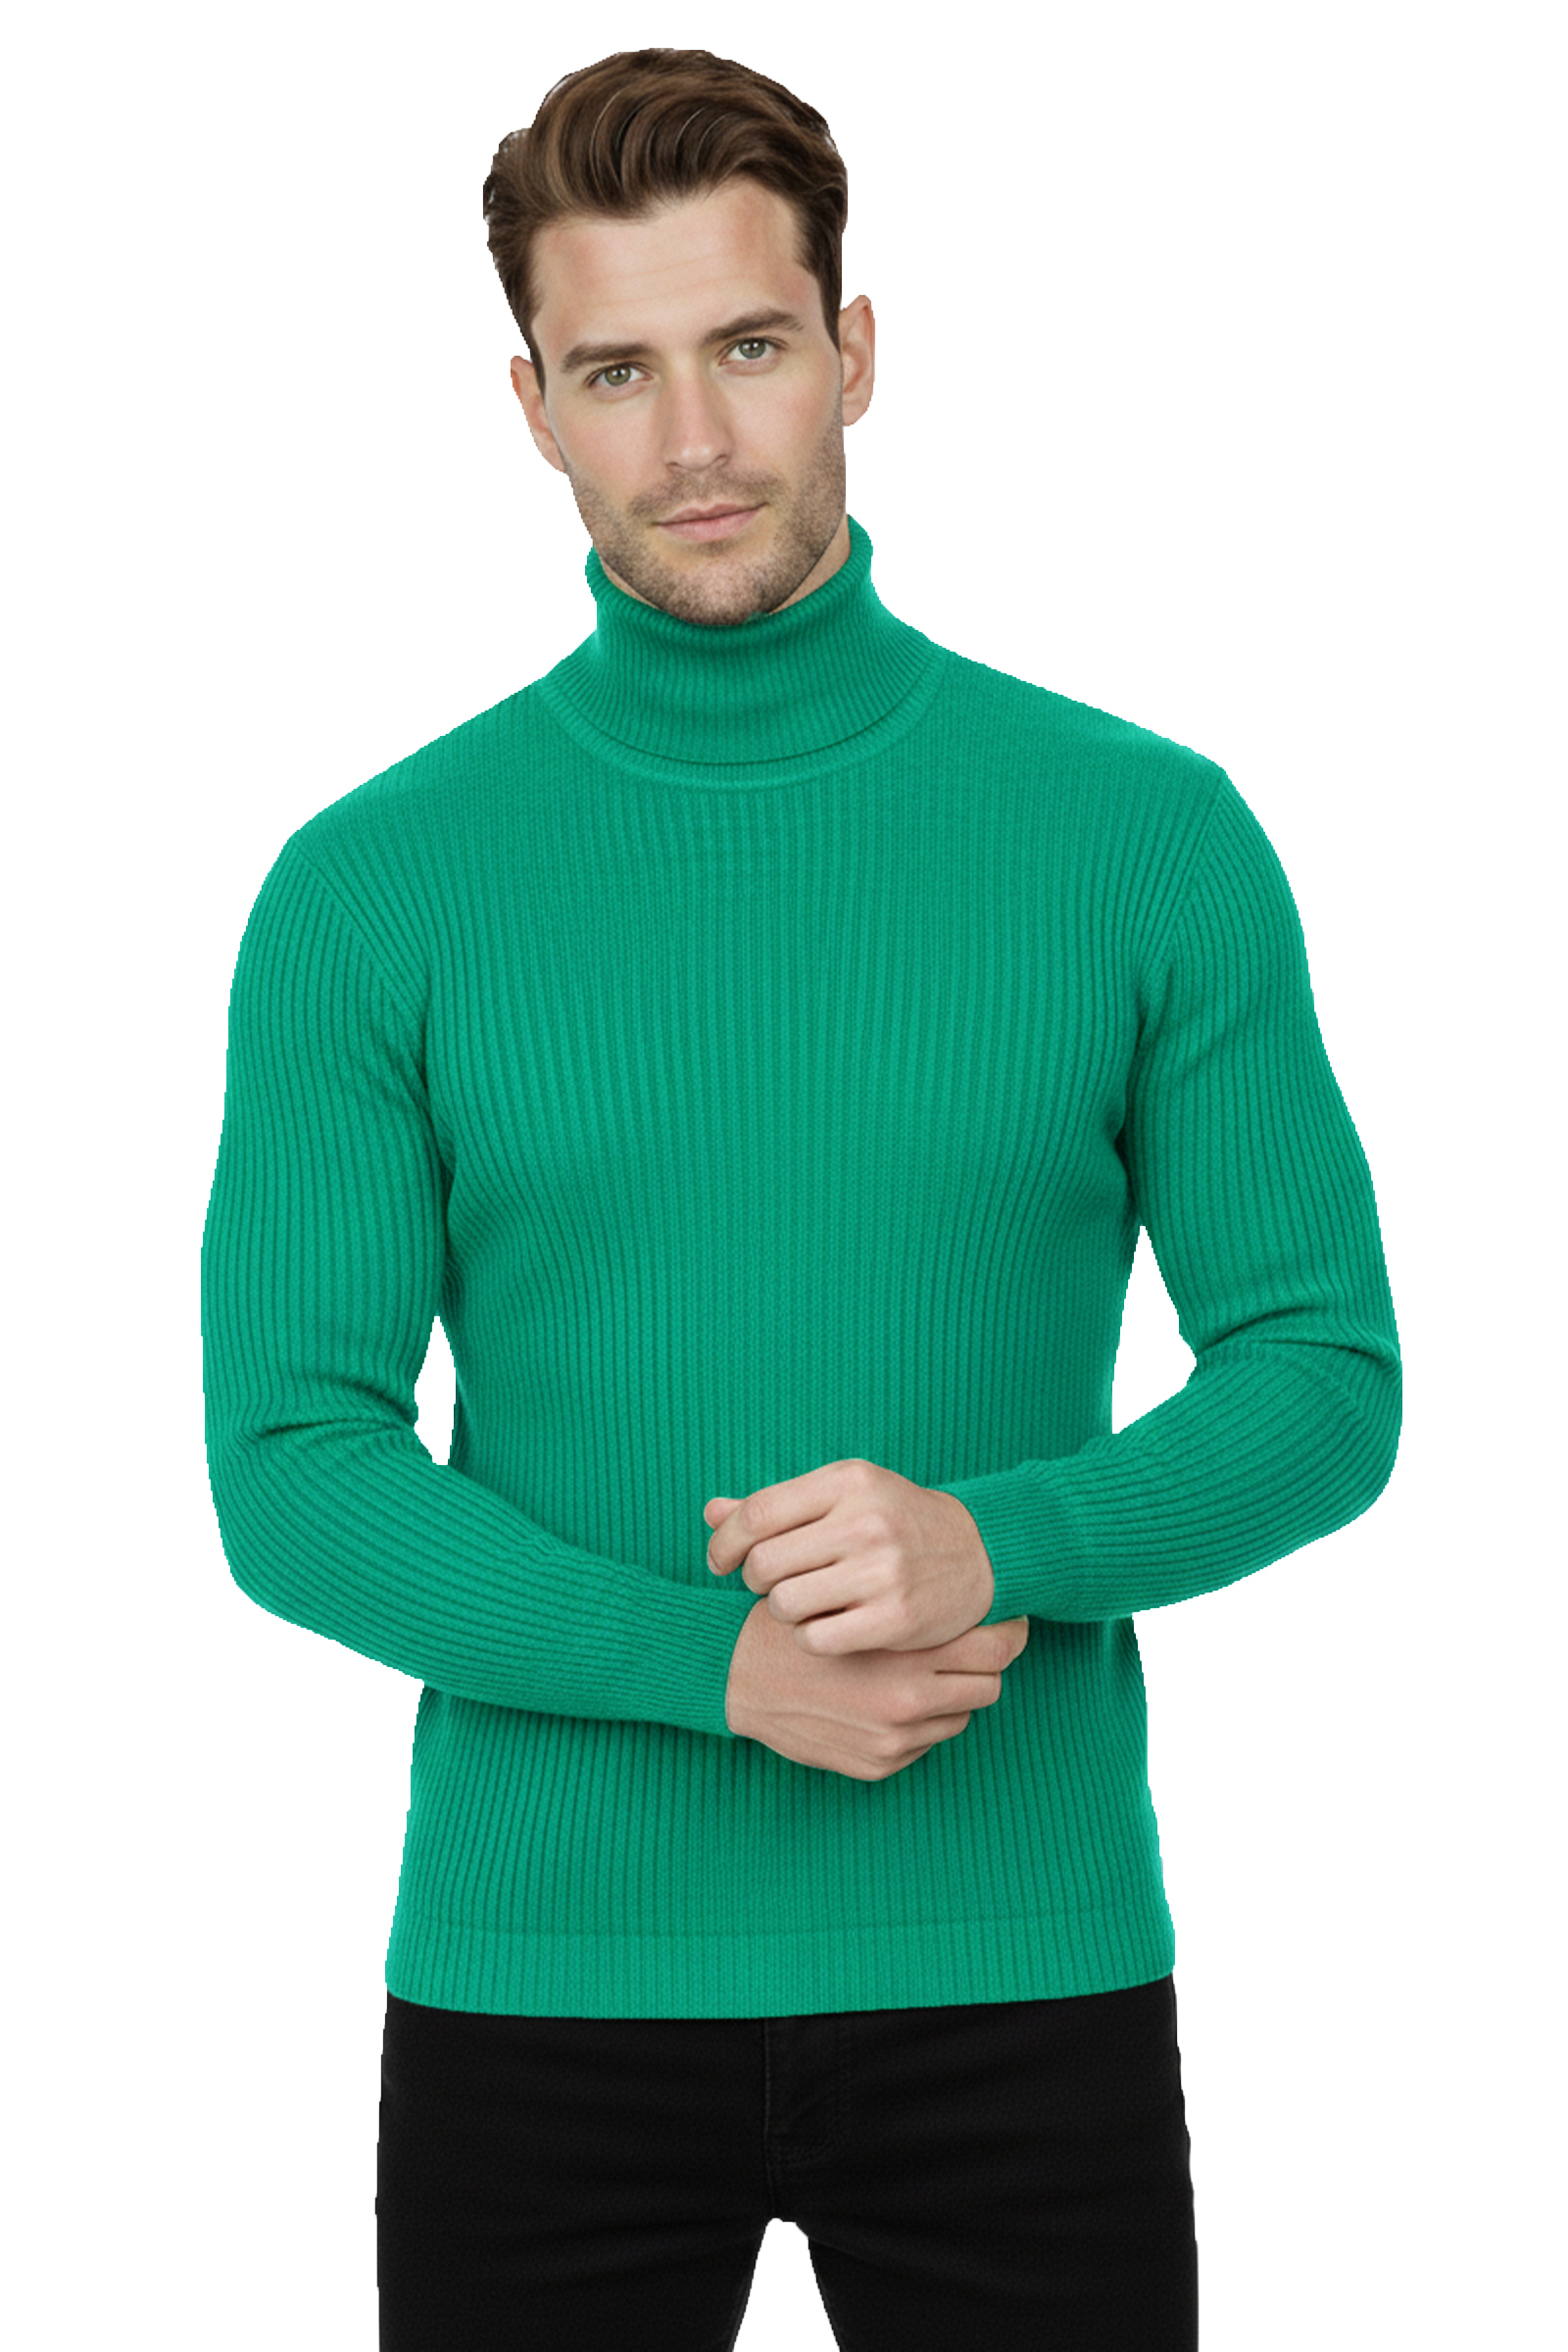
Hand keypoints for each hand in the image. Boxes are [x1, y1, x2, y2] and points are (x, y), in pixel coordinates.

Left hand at [703, 1458, 995, 1654]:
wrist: (977, 1553)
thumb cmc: (894, 1520)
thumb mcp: (841, 1495)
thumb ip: (777, 1505)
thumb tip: (709, 1512)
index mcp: (846, 1481)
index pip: (756, 1513)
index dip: (724, 1542)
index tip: (721, 1560)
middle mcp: (864, 1522)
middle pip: (764, 1562)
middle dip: (752, 1579)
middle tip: (766, 1584)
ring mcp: (882, 1571)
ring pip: (784, 1604)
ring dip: (780, 1610)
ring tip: (799, 1604)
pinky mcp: (894, 1617)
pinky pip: (815, 1639)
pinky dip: (807, 1638)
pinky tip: (823, 1627)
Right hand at [724, 1597, 1029, 1780]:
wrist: (734, 1676)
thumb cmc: (796, 1621)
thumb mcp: (845, 1590)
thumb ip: (906, 1590)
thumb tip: (969, 1579)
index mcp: (905, 1650)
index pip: (996, 1645)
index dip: (1008, 1630)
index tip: (1005, 1620)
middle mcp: (908, 1699)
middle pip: (989, 1684)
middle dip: (985, 1664)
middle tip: (974, 1644)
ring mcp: (895, 1739)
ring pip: (960, 1715)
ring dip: (951, 1694)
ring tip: (925, 1669)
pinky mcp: (878, 1765)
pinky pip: (925, 1744)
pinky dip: (919, 1723)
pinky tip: (891, 1698)